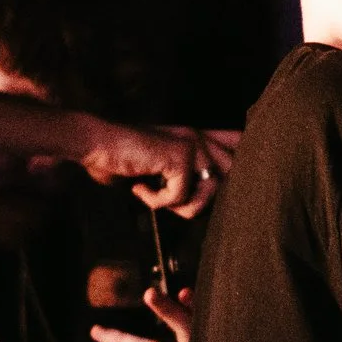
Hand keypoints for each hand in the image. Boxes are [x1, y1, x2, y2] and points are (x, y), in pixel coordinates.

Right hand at [80, 124, 238, 217]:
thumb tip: (211, 201)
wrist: (95, 143)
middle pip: (235, 178)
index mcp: (199, 136)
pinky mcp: (179, 157)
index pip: (240, 142)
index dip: (246, 162)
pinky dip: (157, 201)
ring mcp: (193, 145)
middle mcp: (201, 137)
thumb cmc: (121, 159)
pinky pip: (181, 197)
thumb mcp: (160, 167)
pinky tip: (139, 188)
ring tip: (155, 194)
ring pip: (211, 194)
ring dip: (181, 205)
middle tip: (174, 200)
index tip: (235, 186)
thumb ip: (186, 177)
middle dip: (207, 200)